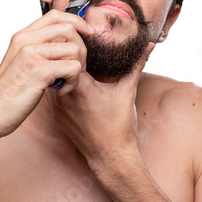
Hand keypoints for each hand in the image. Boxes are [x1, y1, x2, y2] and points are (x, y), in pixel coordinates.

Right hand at [0, 10, 94, 137]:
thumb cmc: (8, 93)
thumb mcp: (21, 62)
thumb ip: (38, 49)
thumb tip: (67, 42)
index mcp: (22, 36)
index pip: (55, 15)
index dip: (76, 21)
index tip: (88, 33)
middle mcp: (25, 40)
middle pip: (69, 28)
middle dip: (81, 49)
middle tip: (76, 69)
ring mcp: (31, 54)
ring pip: (74, 49)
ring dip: (77, 69)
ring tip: (65, 82)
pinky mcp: (39, 70)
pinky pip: (73, 68)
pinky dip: (73, 82)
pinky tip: (61, 91)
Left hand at [47, 42, 154, 163]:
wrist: (110, 156)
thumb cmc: (119, 125)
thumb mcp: (128, 91)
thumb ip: (136, 65)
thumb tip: (148, 45)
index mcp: (80, 87)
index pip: (69, 55)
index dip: (77, 47)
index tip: (87, 47)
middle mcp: (63, 96)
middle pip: (58, 66)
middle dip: (69, 58)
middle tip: (81, 55)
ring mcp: (57, 107)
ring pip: (54, 79)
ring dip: (64, 72)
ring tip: (77, 69)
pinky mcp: (56, 116)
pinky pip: (54, 94)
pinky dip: (62, 87)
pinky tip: (75, 87)